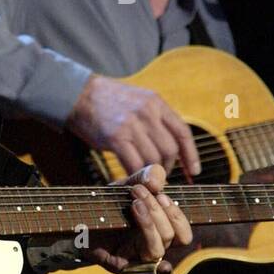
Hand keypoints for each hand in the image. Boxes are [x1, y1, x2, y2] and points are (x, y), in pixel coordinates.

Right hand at [65, 74, 200, 178]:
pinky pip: (134, 165)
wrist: (79, 94)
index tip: (194, 171)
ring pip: (153, 160)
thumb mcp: (139, 100)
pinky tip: (130, 178)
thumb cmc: (108, 100)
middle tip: (161, 174)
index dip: (191, 155)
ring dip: (151, 173)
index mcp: (156, 102)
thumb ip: (155, 119)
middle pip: (170, 149)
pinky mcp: (116, 138)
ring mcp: (132, 125)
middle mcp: (147, 113)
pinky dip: (135, 176)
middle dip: (168, 167)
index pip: (182, 132)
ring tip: (144, 177)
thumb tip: (170, 147)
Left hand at [82, 164, 193, 273]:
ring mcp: (137, 260)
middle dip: (158, 210)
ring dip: (150, 221)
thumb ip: (147, 176)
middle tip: (139, 191)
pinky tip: (145, 230)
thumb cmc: (108, 203)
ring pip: (158, 248)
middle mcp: (152, 248)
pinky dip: (147, 250)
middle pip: (173, 237)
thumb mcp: (129, 184)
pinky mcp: (121, 266)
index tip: (162, 195)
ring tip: (134, 202)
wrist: (77, 216)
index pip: (183, 234)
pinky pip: (140, 266)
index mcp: (159, 233)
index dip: (177, 215)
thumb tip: (156, 182)